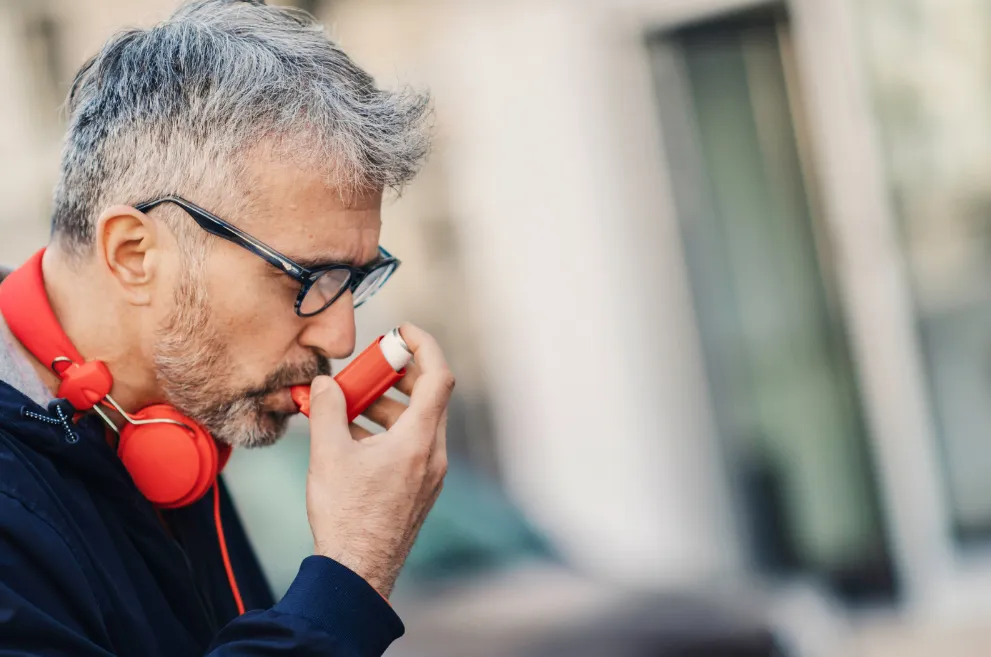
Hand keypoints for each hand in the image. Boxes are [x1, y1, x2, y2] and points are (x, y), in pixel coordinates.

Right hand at [304, 323, 452, 597]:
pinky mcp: (419, 489)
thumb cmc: (345, 517)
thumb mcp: (328, 455)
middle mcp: (433, 455)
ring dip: (388, 405)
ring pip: (418, 422)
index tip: (401, 331)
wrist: (356, 573)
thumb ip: (327, 410)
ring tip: (350, 405)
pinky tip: (354, 437)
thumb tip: (325, 383)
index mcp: (419, 441)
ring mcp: (429, 475)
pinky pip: (411, 445)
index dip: (423, 345)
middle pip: (428, 396)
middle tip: (366, 369)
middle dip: (397, 375)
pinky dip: (388, 430)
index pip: (438, 376)